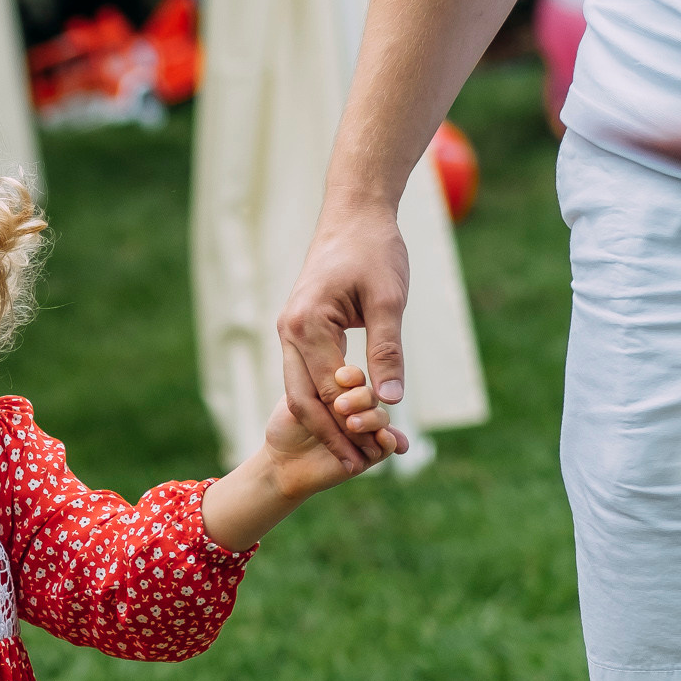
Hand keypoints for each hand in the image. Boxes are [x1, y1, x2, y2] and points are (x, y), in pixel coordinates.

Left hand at [264, 364, 406, 494]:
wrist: (283, 462)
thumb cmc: (286, 427)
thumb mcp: (299, 401)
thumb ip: (324, 388)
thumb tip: (342, 374)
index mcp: (341, 390)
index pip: (355, 378)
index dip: (351, 377)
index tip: (340, 378)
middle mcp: (357, 408)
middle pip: (369, 397)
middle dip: (358, 400)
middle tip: (340, 406)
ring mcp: (367, 430)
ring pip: (381, 418)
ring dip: (370, 420)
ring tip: (352, 425)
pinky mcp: (373, 454)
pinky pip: (389, 444)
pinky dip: (389, 440)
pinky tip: (382, 436)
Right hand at [276, 201, 408, 469]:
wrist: (354, 214)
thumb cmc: (374, 250)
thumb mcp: (388, 301)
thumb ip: (387, 351)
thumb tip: (392, 400)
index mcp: (307, 325)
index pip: (327, 391)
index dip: (349, 427)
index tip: (373, 455)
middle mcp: (289, 332)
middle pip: (304, 400)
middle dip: (331, 436)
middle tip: (358, 466)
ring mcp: (290, 332)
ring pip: (300, 391)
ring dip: (326, 423)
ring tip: (354, 451)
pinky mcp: (299, 331)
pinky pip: (306, 375)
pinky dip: (326, 401)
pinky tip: (348, 419)